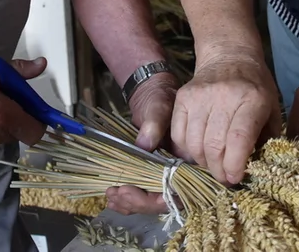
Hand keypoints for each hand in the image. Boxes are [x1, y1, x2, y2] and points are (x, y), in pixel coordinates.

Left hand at [106, 72, 177, 215]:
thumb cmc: (161, 98)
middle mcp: (177, 172)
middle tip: (116, 192)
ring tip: (110, 195)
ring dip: (128, 203)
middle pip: (160, 201)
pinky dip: (126, 198)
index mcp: (187, 160)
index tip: (130, 190)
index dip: (154, 198)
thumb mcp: (159, 107)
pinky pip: (140, 192)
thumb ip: (154, 124)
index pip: (177, 191)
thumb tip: (144, 144)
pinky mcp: (149, 173)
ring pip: (149, 200)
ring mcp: (163, 174)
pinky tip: (112, 196)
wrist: (152, 95)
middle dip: (136, 201)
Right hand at [171, 52, 281, 184]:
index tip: (235, 179)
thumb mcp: (272, 109)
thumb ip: (268, 139)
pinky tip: (199, 151)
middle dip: (218, 170)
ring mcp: (199, 96)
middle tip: (224, 177)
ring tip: (213, 164)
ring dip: (203, 162)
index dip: (234, 165)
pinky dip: (187, 150)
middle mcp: (223, 96)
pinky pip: (179, 134)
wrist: (229, 55)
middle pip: (214, 146)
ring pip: (194, 144)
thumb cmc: (255, 87)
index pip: (238, 139)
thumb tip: (258, 171)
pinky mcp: (182, 97)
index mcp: (252, 100)